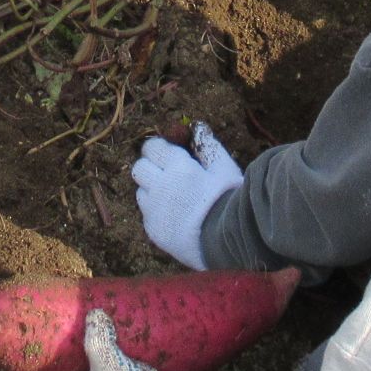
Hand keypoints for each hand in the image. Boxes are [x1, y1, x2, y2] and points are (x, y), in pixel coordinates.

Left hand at [131, 123, 245, 269]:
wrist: (229, 243)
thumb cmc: (231, 201)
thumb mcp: (225, 168)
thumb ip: (208, 146)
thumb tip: (197, 126)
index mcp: (177, 167)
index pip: (153, 148)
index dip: (160, 149)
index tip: (169, 153)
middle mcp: (160, 187)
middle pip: (139, 168)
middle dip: (151, 167)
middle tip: (168, 174)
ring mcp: (154, 211)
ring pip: (141, 193)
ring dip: (152, 191)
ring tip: (174, 198)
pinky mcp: (154, 232)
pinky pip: (147, 216)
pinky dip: (157, 213)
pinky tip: (176, 217)